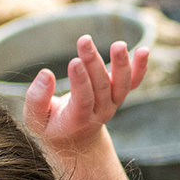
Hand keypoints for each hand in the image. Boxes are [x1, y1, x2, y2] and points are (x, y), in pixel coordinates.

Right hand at [24, 35, 147, 154]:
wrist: (77, 139)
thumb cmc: (51, 125)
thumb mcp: (36, 119)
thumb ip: (37, 99)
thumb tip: (45, 74)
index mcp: (78, 119)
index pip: (83, 99)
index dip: (80, 81)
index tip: (74, 61)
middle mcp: (101, 111)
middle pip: (101, 87)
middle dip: (93, 63)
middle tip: (84, 40)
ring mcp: (113, 103)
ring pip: (122, 84)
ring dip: (122, 63)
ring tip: (119, 44)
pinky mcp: (119, 94)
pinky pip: (134, 82)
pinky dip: (140, 68)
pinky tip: (144, 51)